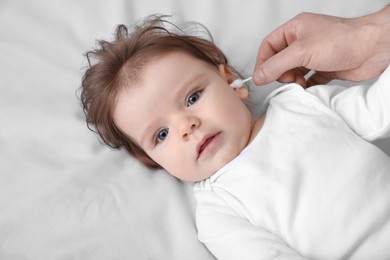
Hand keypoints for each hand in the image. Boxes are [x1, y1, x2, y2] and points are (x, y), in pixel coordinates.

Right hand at [253, 5, 389, 86]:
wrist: (374, 48)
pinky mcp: (325, 68)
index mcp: (295, 30)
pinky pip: (307, 80)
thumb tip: (259, 76)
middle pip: (280, 61)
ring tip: (300, 84)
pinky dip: (305, 86)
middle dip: (281, 73)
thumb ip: (277, 65)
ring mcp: (314, 55)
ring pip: (293, 72)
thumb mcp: (302, 51)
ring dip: (293, 81)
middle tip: (288, 79)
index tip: (261, 77)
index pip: (269, 46)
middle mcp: (303, 42)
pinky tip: (308, 87)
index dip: (263, 62)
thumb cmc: (343, 39)